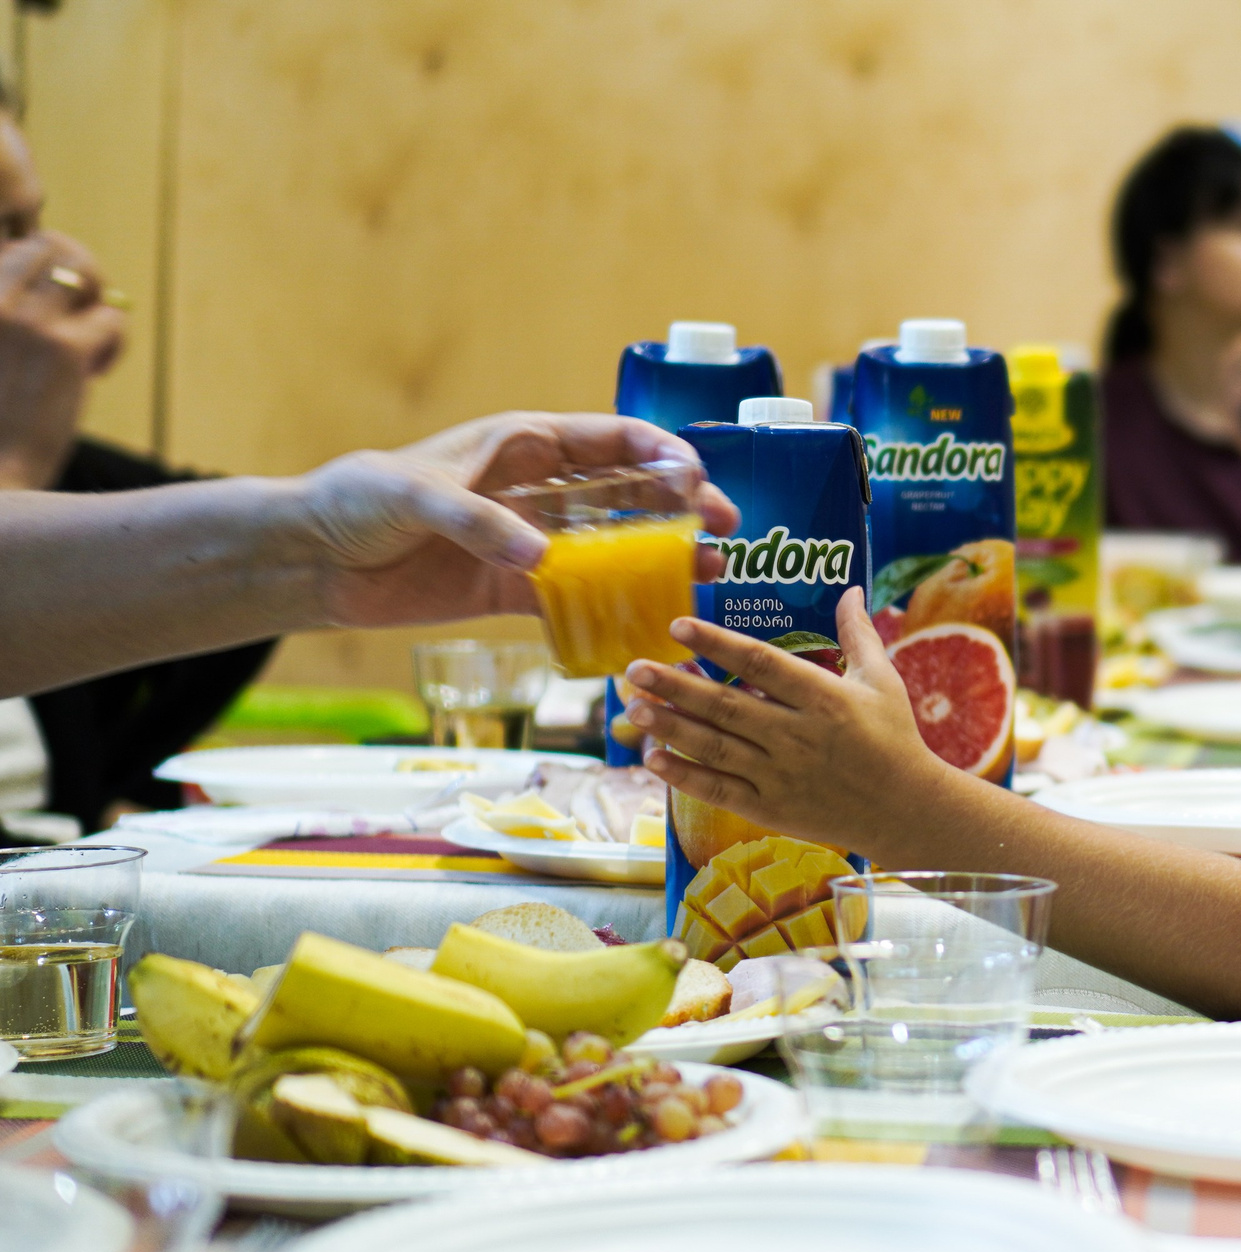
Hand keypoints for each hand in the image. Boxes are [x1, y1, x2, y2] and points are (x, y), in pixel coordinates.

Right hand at [0, 231, 126, 490]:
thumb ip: (9, 319)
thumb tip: (65, 287)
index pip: (10, 246)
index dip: (39, 269)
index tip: (45, 307)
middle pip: (49, 244)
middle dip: (78, 271)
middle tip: (81, 314)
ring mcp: (23, 319)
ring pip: (84, 272)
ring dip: (96, 303)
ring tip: (85, 344)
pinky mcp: (64, 349)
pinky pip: (112, 319)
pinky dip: (114, 343)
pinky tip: (93, 373)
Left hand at [297, 412, 736, 628]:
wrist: (312, 558)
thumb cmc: (356, 501)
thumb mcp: (413, 495)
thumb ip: (477, 521)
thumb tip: (541, 558)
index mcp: (523, 445)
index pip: (611, 438)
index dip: (662, 452)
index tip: (697, 478)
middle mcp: (538, 490)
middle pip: (631, 491)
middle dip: (684, 507)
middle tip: (727, 531)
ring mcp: (530, 540)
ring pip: (615, 546)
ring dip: (662, 559)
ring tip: (707, 576)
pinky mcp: (513, 588)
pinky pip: (577, 597)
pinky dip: (613, 609)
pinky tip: (647, 623)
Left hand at [618, 589, 954, 854]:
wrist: (906, 811)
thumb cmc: (895, 739)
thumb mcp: (883, 681)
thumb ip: (859, 634)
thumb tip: (851, 587)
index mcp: (824, 698)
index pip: (760, 663)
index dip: (716, 643)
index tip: (678, 627)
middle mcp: (797, 735)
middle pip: (725, 705)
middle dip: (675, 685)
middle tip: (635, 669)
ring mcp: (781, 775)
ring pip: (714, 747)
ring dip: (669, 726)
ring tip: (633, 707)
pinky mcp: (772, 808)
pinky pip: (720, 789)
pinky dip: (684, 775)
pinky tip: (653, 757)